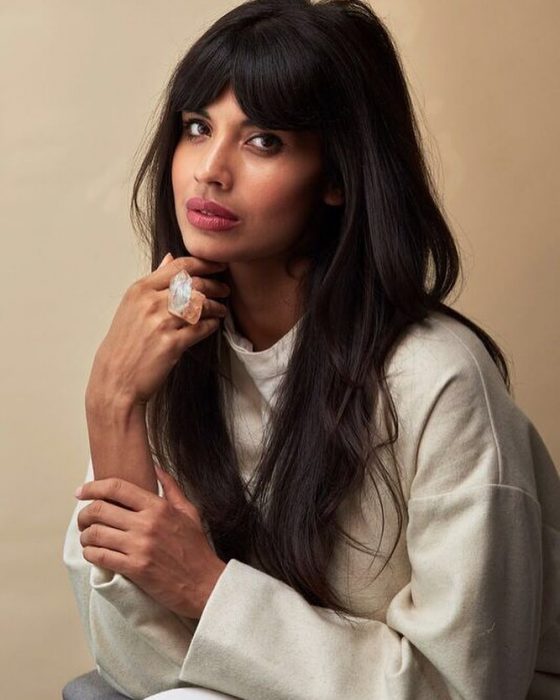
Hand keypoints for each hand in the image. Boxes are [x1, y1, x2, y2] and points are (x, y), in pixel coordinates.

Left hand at [76, 466, 226, 618]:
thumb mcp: (189, 511)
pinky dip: (90, 553)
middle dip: (84, 514)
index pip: (117, 488)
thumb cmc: (196, 548)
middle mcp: (147, 524)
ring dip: (85, 535)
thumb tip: (156, 468)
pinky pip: (100, 557)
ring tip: (87, 538)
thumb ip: (171, 488)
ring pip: (95, 534)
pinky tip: (93, 552)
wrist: (205, 583)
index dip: (93, 487)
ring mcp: (140, 547)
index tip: (81, 492)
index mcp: (158, 507)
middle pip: (100, 510)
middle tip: (83, 520)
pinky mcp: (135, 568)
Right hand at [86, 253, 230, 406]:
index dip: (205, 264)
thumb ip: (154, 282)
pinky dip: (212, 325)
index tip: (219, 266)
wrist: (116, 379)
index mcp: (140, 290)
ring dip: (216, 306)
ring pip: (201, 305)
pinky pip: (201, 328)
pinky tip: (213, 325)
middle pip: (194, 284)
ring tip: (221, 310)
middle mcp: (150, 303)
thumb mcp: (132, 306)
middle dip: (215, 286)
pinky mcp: (172, 344)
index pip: (179, 267)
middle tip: (225, 290)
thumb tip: (169, 259)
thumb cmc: (124, 344)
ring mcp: (161, 323)